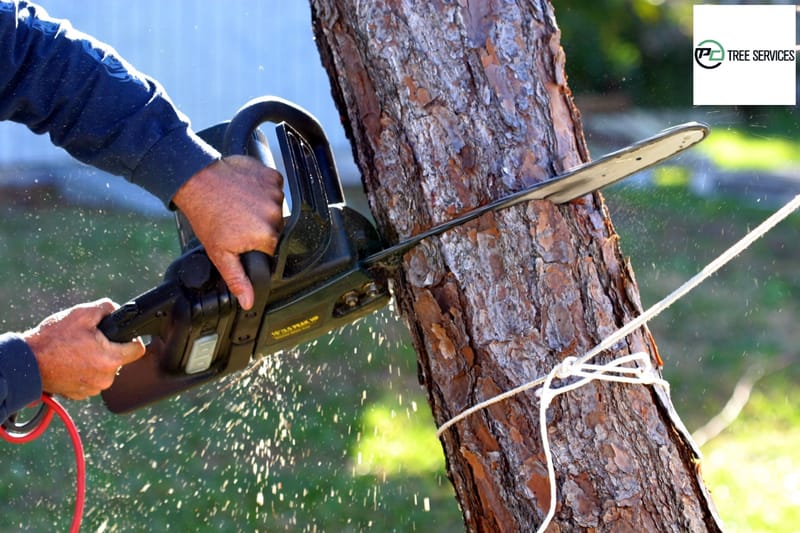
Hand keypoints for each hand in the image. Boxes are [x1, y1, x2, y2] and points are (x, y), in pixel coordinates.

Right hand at [22, 299, 145, 399]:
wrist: (27, 362)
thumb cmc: (53, 339)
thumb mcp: (82, 313)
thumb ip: (107, 308)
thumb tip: (117, 310)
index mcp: (110, 359)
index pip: (137, 349)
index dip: (131, 339)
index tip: (121, 335)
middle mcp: (105, 378)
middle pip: (119, 359)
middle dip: (108, 348)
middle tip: (89, 341)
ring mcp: (92, 389)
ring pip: (104, 370)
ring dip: (95, 360)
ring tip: (76, 351)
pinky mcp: (80, 394)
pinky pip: (91, 379)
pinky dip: (84, 371)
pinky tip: (71, 362)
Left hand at [172, 156, 283, 308]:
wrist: (197, 181)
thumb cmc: (206, 216)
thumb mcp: (220, 254)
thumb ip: (237, 279)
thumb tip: (249, 302)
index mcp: (266, 236)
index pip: (271, 247)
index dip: (256, 244)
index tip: (242, 236)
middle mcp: (275, 214)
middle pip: (275, 227)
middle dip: (260, 226)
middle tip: (238, 220)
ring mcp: (275, 193)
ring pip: (275, 207)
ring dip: (262, 207)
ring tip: (239, 205)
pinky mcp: (272, 176)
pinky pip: (275, 187)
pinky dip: (263, 189)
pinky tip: (246, 192)